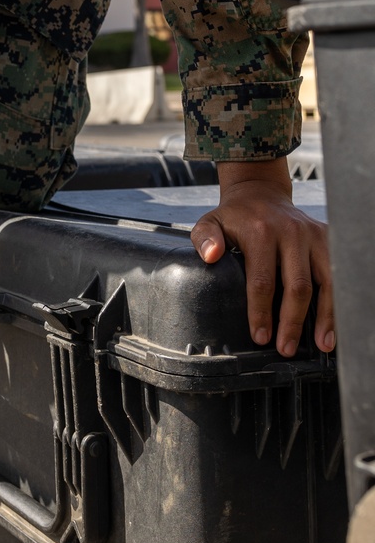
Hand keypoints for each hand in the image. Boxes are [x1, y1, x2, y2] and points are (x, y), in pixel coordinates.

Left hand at [190, 159, 333, 357]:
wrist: (261, 193)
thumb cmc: (235, 216)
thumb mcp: (211, 222)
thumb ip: (204, 238)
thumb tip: (210, 256)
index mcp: (261, 232)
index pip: (262, 281)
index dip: (262, 312)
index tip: (260, 336)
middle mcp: (292, 233)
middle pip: (297, 287)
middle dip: (292, 322)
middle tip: (285, 348)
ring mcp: (313, 235)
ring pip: (325, 282)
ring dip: (324, 317)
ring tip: (320, 345)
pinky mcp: (327, 238)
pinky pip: (336, 274)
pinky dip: (336, 302)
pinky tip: (332, 325)